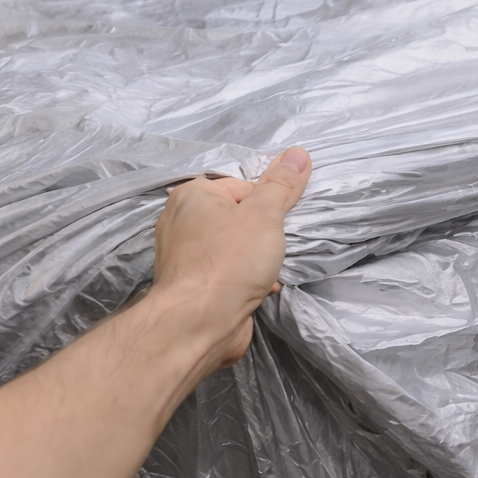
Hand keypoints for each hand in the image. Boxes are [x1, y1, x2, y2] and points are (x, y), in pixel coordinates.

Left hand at [151, 146, 311, 377]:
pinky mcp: (189, 285)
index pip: (242, 187)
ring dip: (255, 257)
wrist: (197, 323)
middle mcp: (180, 221)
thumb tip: (298, 154)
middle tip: (274, 244)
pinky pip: (223, 271)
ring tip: (267, 268)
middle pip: (236, 215)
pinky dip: (242, 277)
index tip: (278, 222)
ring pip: (231, 245)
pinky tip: (258, 288)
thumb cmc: (230, 261)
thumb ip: (281, 184)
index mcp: (192, 195)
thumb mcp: (265, 214)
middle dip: (261, 231)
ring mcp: (182, 256)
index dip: (267, 203)